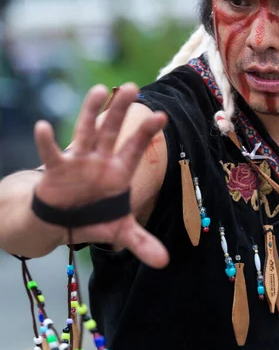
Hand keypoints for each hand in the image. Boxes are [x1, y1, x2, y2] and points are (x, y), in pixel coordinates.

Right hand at [34, 83, 168, 267]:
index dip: (147, 133)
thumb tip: (164, 262)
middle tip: (132, 86)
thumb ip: (140, 242)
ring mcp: (79, 160)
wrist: (63, 220)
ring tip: (98, 90)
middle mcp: (101, 159)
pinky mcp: (57, 169)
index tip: (162, 116)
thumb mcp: (118, 231)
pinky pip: (51, 153)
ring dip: (90, 111)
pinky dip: (46, 141)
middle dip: (121, 110)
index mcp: (119, 170)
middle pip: (112, 130)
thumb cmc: (94, 217)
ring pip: (86, 131)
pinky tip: (42, 125)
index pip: (136, 148)